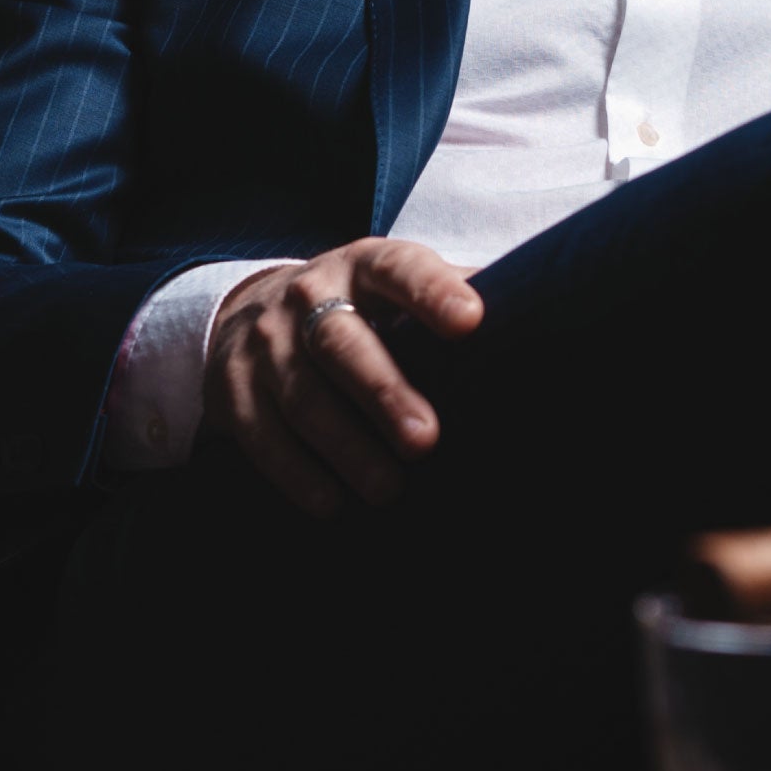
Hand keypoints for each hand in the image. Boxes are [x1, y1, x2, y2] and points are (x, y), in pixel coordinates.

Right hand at [203, 238, 482, 516]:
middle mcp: (308, 297)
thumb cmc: (359, 308)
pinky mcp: (231, 388)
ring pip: (302, 396)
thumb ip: (453, 294)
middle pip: (343, 343)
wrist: (252, 310)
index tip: (471, 321)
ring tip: (388, 490)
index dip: (432, 292)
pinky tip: (331, 504)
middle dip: (384, 392)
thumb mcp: (397, 288)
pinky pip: (261, 435)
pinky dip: (295, 473)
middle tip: (426, 440)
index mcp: (363, 266)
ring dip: (345, 447)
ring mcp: (264, 343)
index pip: (400, 270)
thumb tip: (538, 305)